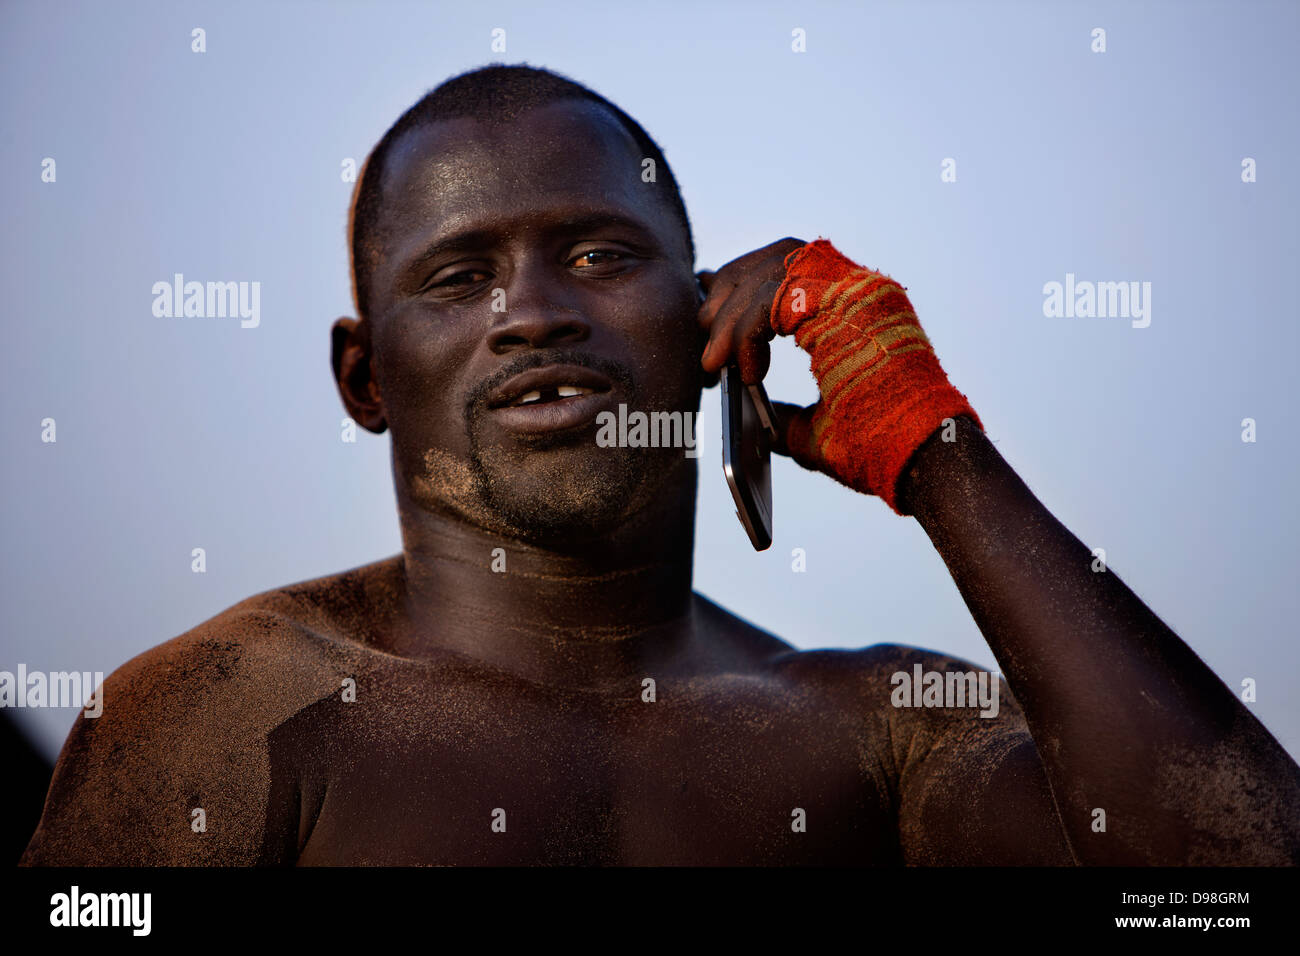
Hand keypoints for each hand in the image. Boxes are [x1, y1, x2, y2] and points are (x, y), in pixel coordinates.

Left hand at [697, 237, 980, 513]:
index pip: (786, 268)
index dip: (741, 287)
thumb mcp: (816, 430)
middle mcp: (859, 289)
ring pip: (770, 272)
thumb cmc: (878, 449)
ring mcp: (859, 290)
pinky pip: (775, 297)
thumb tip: (749, 414)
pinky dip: (747, 331)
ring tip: (712, 364)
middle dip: (729, 293)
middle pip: (775, 257)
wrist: (922, 462)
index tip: (709, 313)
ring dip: (730, 316)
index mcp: (853, 310)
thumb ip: (783, 416)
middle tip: (703, 336)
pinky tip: (742, 371)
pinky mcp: (853, 301)